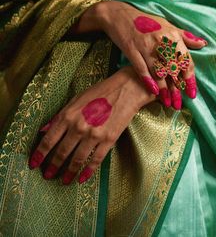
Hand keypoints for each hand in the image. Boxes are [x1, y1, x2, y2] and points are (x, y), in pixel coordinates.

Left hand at [28, 66, 154, 184]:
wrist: (125, 90)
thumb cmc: (99, 92)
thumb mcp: (75, 99)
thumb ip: (59, 115)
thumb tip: (43, 130)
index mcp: (68, 115)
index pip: (49, 139)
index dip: (39, 154)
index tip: (33, 164)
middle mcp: (79, 127)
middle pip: (61, 152)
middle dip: (52, 166)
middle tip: (47, 176)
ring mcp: (94, 135)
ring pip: (77, 160)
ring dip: (69, 172)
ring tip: (63, 181)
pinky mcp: (108, 140)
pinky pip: (95, 160)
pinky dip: (88, 171)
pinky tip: (82, 179)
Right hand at [72, 0, 207, 109]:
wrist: (118, 15)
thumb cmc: (145, 21)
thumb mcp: (167, 25)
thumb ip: (184, 36)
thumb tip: (202, 44)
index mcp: (171, 35)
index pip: (185, 60)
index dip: (189, 78)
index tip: (191, 93)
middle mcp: (160, 41)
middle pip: (173, 69)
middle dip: (177, 89)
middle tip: (179, 104)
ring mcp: (145, 45)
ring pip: (158, 71)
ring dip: (164, 89)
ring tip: (169, 103)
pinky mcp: (131, 50)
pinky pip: (141, 68)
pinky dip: (148, 80)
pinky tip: (154, 92)